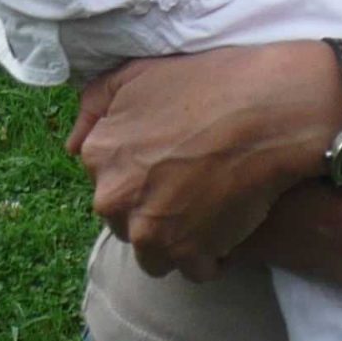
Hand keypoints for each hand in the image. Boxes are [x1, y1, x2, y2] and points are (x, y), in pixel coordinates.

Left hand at [67, 42, 340, 280]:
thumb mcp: (137, 71)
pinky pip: (193, 269)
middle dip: (153, 206)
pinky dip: (209, 253)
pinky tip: (228, 221)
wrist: (269, 110)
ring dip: (175, 237)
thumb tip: (72, 146)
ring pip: (153, 251)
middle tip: (191, 179)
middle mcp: (113, 199)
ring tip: (209, 205)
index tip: (169, 156)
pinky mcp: (188, 256)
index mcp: (99, 155)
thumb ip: (94, 105)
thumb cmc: (209, 82)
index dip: (141, 168)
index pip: (107, 178)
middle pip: (126, 218)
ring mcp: (149, 233)